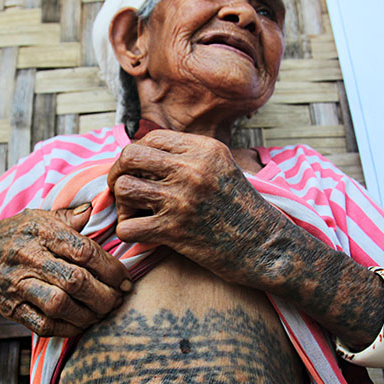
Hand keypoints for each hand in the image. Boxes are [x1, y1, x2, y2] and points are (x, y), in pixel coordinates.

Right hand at [0, 205, 131, 336]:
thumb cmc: (11, 236)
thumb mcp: (37, 217)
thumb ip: (69, 217)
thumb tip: (95, 211)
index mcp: (40, 232)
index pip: (84, 251)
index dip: (112, 268)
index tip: (126, 279)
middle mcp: (29, 257)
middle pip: (75, 281)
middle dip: (105, 294)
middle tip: (119, 298)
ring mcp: (18, 285)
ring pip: (60, 305)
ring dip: (89, 313)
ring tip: (103, 311)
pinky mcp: (11, 309)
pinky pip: (43, 324)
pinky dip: (68, 328)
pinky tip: (81, 323)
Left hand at [107, 130, 285, 282]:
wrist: (265, 246)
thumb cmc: (242, 209)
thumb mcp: (223, 167)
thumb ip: (191, 156)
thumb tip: (147, 152)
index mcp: (205, 149)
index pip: (152, 138)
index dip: (138, 154)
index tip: (141, 171)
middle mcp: (192, 169)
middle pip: (130, 156)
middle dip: (119, 173)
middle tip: (125, 189)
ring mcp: (182, 199)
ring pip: (124, 188)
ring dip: (123, 204)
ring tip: (135, 213)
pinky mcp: (175, 230)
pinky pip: (128, 227)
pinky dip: (128, 232)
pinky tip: (143, 234)